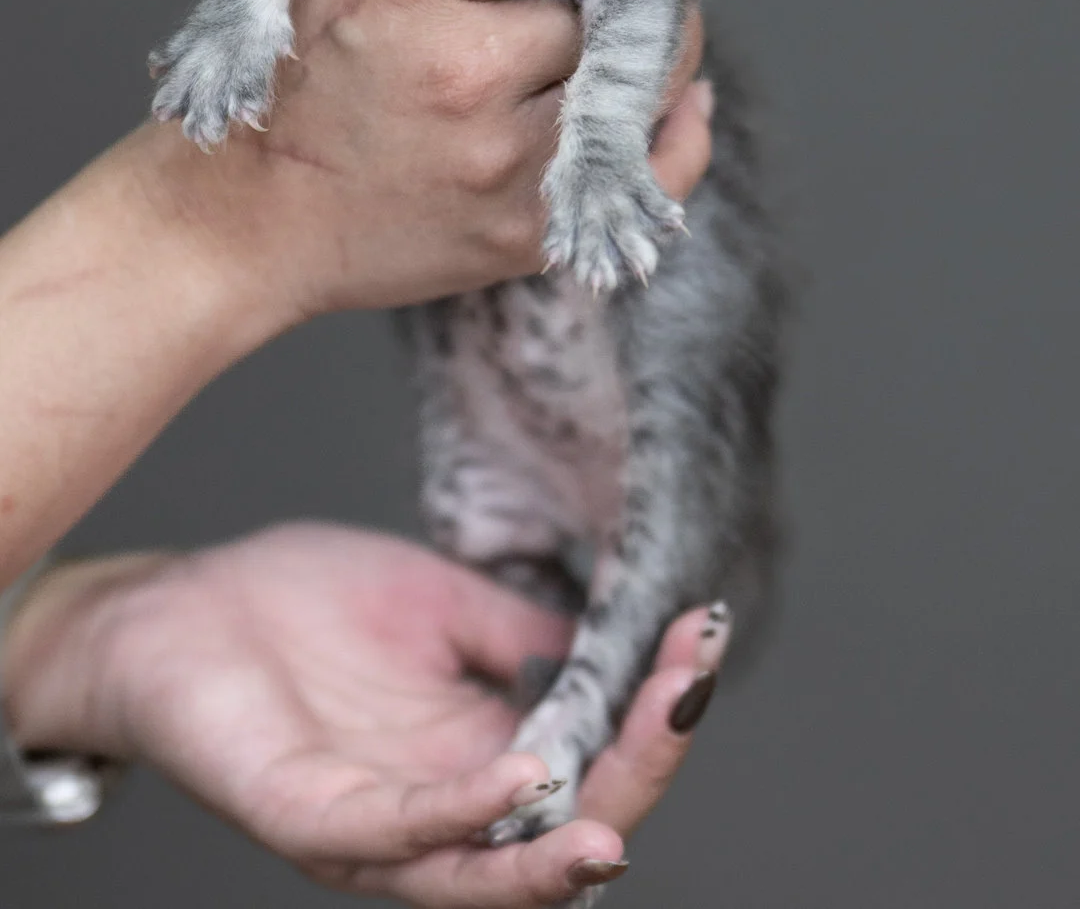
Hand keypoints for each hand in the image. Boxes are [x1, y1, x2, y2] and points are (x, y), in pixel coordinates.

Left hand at [4, 524, 730, 906]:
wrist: (182, 606)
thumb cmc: (304, 604)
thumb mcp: (440, 603)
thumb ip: (519, 630)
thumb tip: (613, 632)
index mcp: (476, 754)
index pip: (590, 757)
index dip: (652, 706)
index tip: (700, 634)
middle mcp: (437, 807)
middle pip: (559, 827)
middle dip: (636, 769)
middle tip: (686, 695)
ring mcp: (372, 823)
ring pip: (482, 872)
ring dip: (558, 851)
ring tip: (620, 822)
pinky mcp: (305, 815)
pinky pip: (389, 833)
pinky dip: (461, 814)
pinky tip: (519, 772)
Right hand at [134, 0, 751, 323]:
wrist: (257, 219)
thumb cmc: (300, 83)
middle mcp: (468, 75)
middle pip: (622, 11)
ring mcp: (501, 164)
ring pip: (644, 90)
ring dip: (656, 57)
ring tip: (628, 46)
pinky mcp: (522, 236)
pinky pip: (640, 176)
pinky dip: (676, 134)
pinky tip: (681, 105)